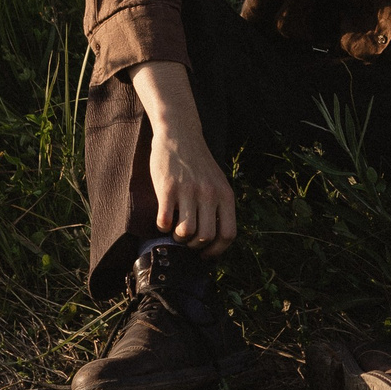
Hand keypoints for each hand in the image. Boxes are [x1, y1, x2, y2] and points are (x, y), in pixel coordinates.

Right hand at [128, 61, 237, 254]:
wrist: (180, 135)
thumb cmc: (198, 163)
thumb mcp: (218, 182)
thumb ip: (218, 205)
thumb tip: (214, 238)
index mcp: (225, 195)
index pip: (228, 234)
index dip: (216, 251)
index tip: (205, 254)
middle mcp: (210, 194)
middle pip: (206, 236)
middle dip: (194, 246)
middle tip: (186, 240)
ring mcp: (189, 191)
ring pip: (186, 232)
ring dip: (178, 237)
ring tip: (174, 229)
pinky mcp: (168, 188)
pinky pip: (165, 221)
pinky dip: (162, 227)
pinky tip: (163, 218)